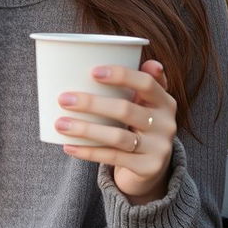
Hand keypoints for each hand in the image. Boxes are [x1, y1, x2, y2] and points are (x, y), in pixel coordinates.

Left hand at [54, 61, 176, 203]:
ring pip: (118, 136)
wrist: (153, 168)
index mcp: (165, 101)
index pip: (146, 83)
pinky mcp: (148, 168)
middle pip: (126, 110)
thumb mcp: (145, 104)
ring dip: (85, 129)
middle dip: (91, 103)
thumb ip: (141, 83)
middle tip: (63, 99)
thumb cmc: (140, 126)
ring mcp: (159, 148)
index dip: (121, 75)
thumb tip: (147, 59)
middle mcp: (166, 124)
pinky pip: (113, 158)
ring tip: (60, 124)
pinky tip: (68, 147)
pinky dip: (88, 152)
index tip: (92, 72)